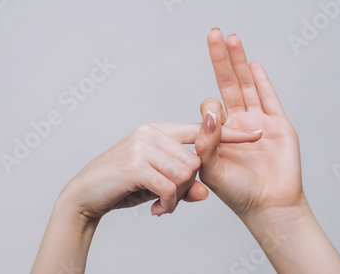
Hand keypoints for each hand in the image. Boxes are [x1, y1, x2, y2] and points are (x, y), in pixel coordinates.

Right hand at [59, 122, 260, 219]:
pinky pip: (170, 186)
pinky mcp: (135, 164)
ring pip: (186, 173)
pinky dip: (168, 203)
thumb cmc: (123, 186)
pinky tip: (156, 210)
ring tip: (163, 204)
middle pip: (196, 159)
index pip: (201, 130)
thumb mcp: (157, 183)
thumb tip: (205, 192)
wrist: (84, 195)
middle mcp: (152, 133)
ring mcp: (142, 146)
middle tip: (172, 199)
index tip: (255, 135)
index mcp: (159, 131)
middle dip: (190, 185)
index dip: (228, 134)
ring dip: (178, 197)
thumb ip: (183, 183)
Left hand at [196, 29, 302, 218]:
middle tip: (213, 33)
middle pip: (228, 84)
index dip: (210, 110)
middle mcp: (237, 124)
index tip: (215, 123)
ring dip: (239, 62)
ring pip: (248, 85)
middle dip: (220, 60)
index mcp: (218, 135)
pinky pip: (269, 98)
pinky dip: (262, 81)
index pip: (209, 109)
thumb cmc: (237, 192)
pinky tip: (254, 64)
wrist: (269, 205)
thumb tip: (209, 111)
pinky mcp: (279, 125)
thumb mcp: (211, 168)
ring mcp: (258, 122)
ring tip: (232, 38)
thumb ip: (206, 141)